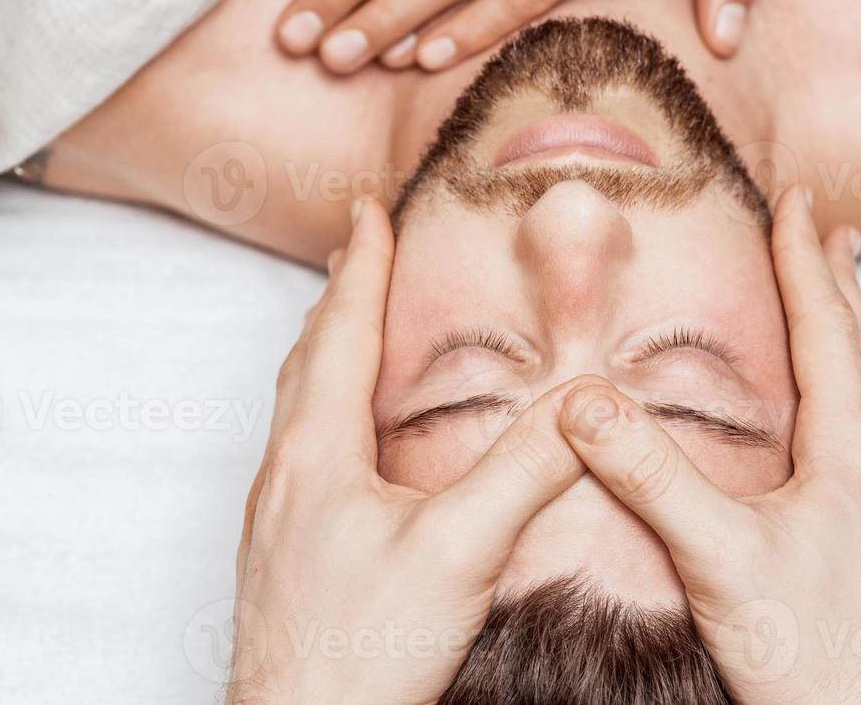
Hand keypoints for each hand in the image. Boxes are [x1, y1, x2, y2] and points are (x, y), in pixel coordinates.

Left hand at [227, 201, 588, 703]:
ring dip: (324, 355)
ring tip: (347, 334)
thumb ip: (524, 471)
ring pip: (298, 411)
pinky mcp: (285, 561)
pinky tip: (350, 451)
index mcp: (318, 454)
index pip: (342, 333)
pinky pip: (301, 456)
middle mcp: (287, 477)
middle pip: (307, 362)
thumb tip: (582, 403)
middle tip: (354, 252)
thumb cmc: (361, 651)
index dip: (359, 265)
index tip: (365, 208)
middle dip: (337, 299)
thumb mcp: (460, 551)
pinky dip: (324, 413)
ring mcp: (278, 522)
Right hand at [556, 186, 860, 703]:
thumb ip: (650, 476)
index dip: (807, 261)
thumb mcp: (717, 559)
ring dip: (857, 335)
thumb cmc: (810, 656)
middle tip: (830, 229)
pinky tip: (843, 426)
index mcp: (852, 454)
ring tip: (844, 305)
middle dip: (841, 283)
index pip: (828, 331)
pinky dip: (859, 395)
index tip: (801, 202)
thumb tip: (584, 402)